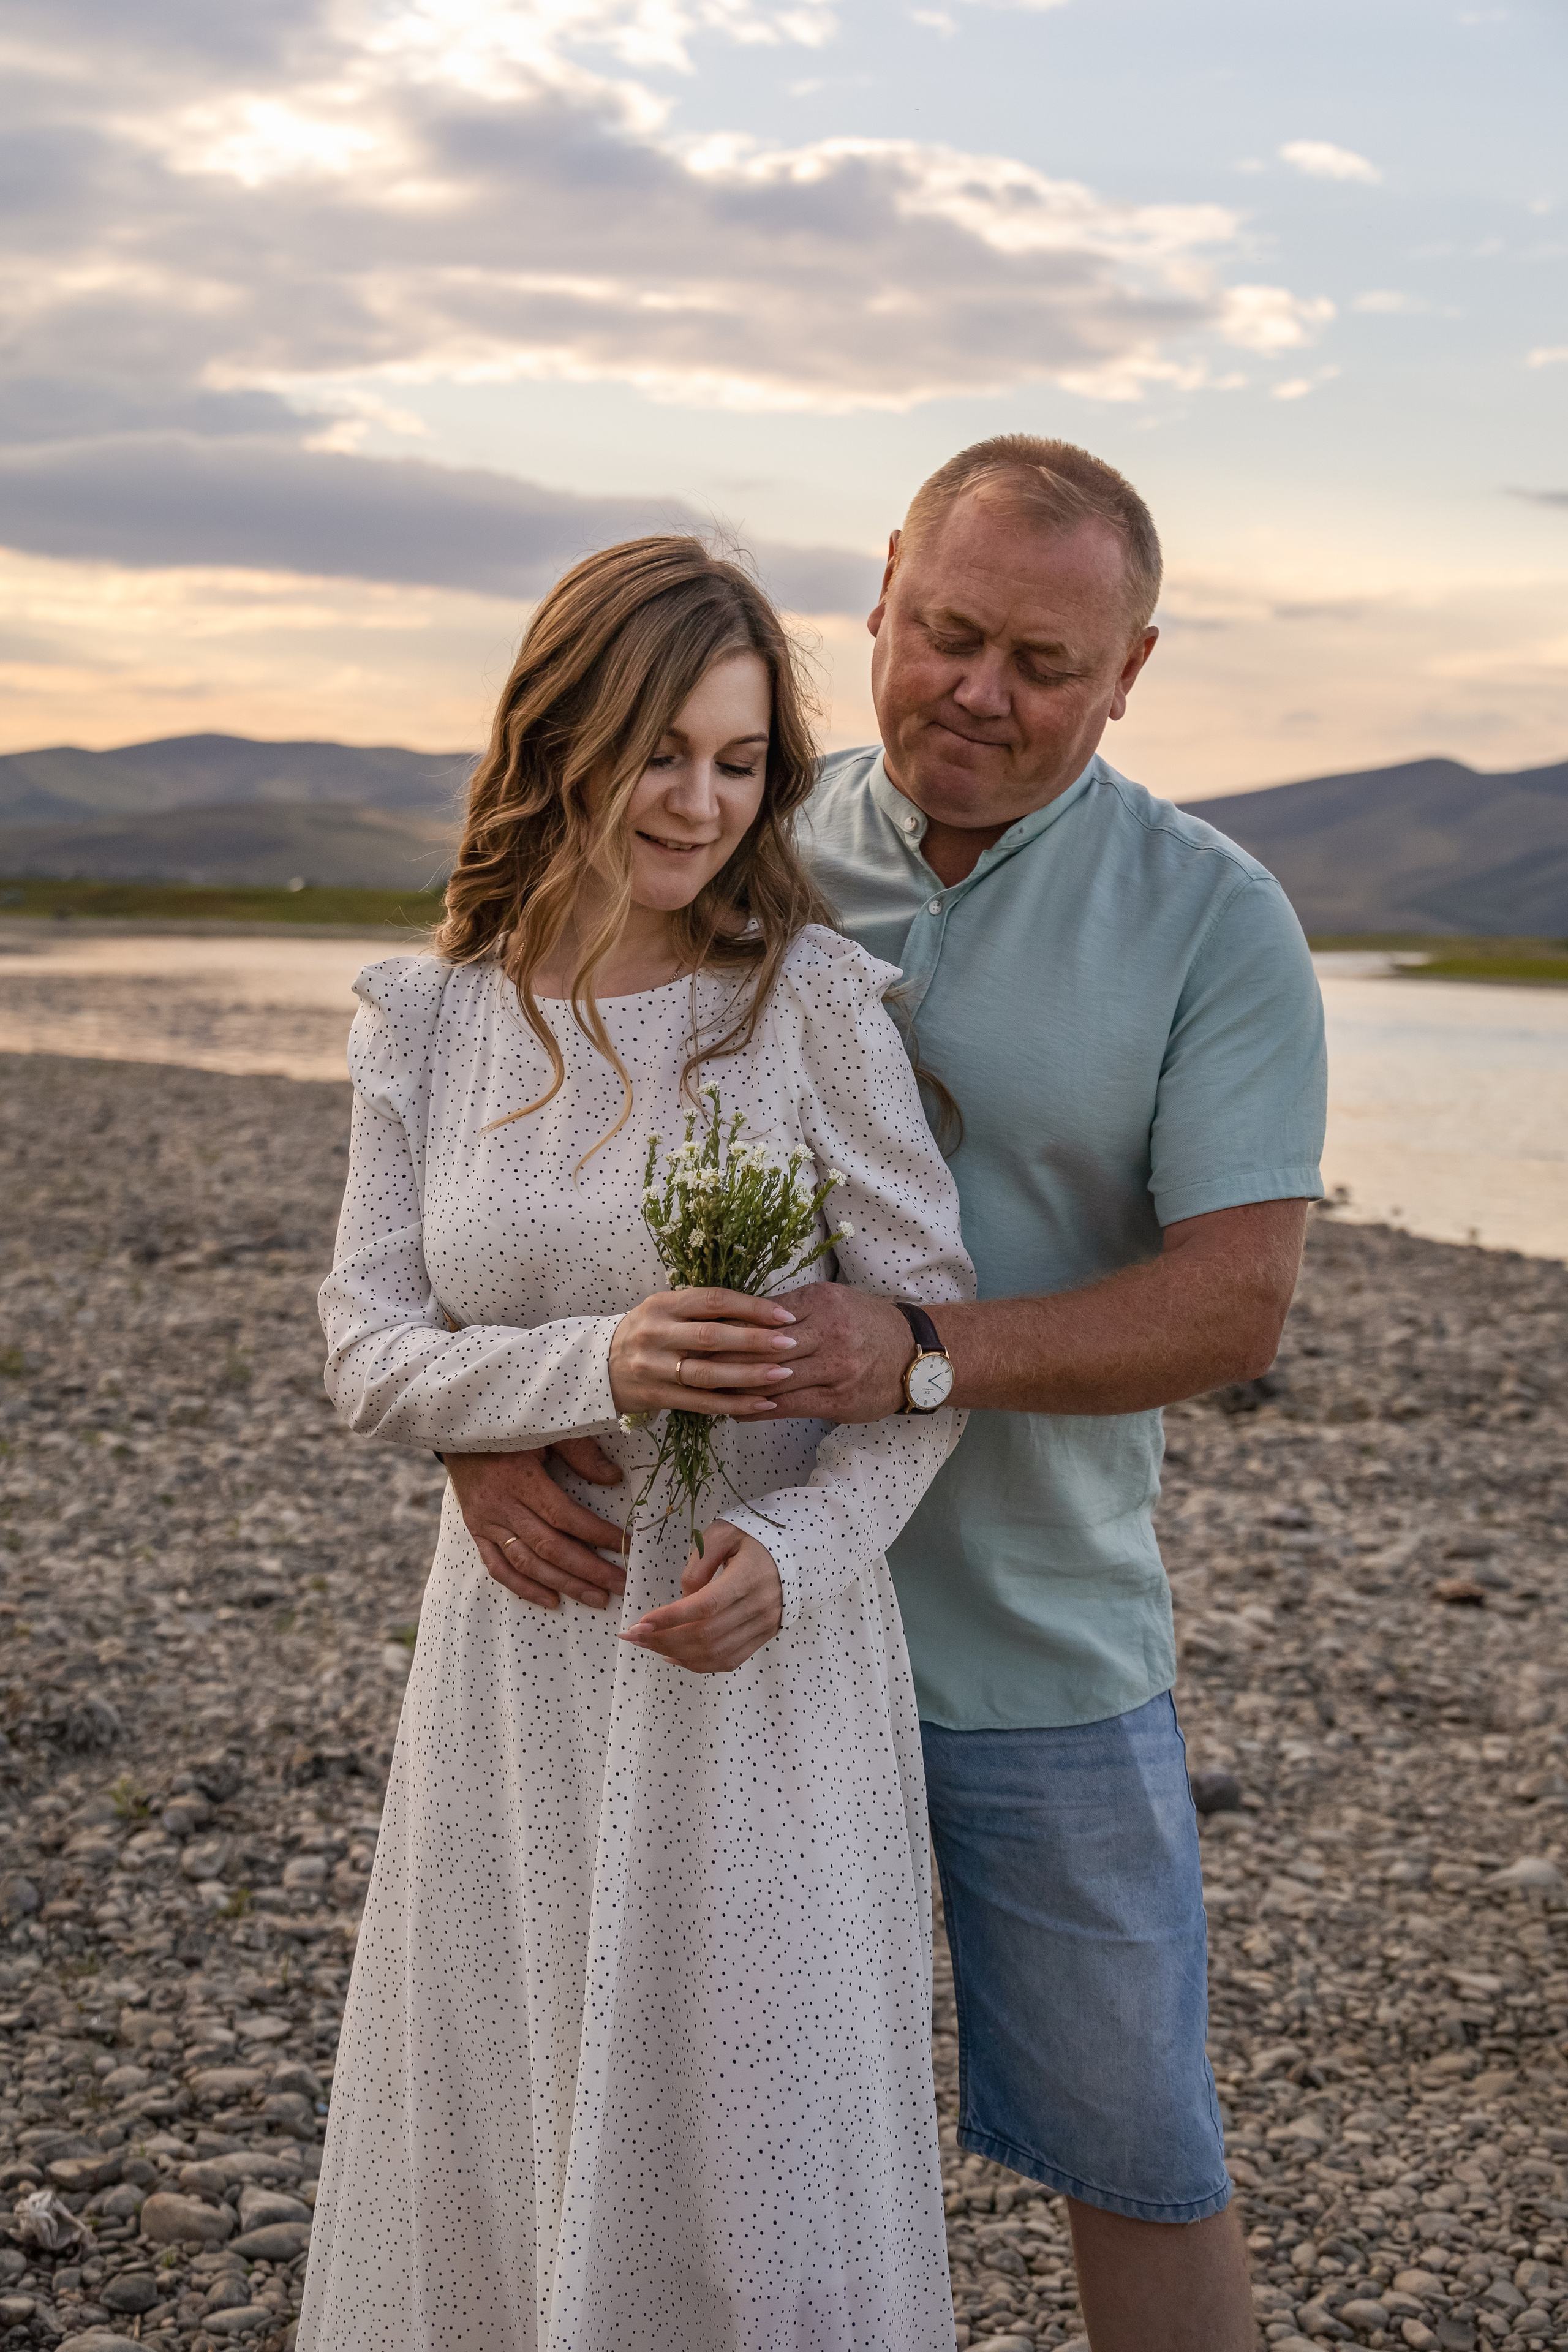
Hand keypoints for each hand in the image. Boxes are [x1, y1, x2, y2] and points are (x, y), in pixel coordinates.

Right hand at [446, 1439, 627, 1610]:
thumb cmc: (510, 1429)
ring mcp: (486, 1523)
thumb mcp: (547, 1430)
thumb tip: (614, 1478)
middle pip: (549, 1547)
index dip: (597, 1534)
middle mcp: (502, 1506)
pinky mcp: (476, 1531)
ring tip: (596, 1598)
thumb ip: (580, 1453)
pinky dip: (524, 1587)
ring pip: (527, 1563)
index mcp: (521, 1479)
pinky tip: (551, 1600)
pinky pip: (498, 1568)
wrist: (458, 1430)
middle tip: (619, 1585)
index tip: (627, 1546)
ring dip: (564, 1584)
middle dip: (588, 1570)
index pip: (565, 1516)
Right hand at [608, 1288, 799, 1419]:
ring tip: (784, 1374)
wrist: (599, 1366)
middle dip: (756, 1340)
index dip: (751, 1307)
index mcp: (662, 1304)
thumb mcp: (665, 1311)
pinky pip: (701, 1403)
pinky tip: (763, 1404)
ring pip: (708, 1374)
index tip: (784, 1315)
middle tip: (791, 1343)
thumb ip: (702, 1310)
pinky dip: (734, 1405)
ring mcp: (653, 1367)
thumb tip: (760, 1314)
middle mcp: (655, 1333)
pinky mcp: (656, 1396)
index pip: (713, 1300)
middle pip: (712, 1337)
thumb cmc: (647, 1333)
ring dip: (750, 1376)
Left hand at [620, 1522, 782, 1672]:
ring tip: (648, 1645)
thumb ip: (699, 1563)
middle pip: (705, 1635)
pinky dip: (699, 1665)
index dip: (670, 1618)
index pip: (705, 1606)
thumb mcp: (723, 1535)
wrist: (795, 1552)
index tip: (639, 1623)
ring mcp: (763, 1625)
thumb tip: (683, 1600)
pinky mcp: (763, 1637)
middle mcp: (758, 1606)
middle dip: (663, 1639)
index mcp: (748, 1577)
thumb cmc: (754, 1539)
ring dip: (676, 1654)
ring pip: (715, 1653)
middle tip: (632, 1635)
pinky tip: (674, 1656)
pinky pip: (729, 1660)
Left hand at [685, 1283, 914, 1423]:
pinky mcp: (837, 1400)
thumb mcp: (832, 1301)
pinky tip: (734, 1410)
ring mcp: (834, 1370)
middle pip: (762, 1348)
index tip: (695, 1332)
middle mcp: (828, 1334)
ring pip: (771, 1380)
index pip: (762, 1316)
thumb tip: (740, 1314)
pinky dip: (757, 1409)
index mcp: (822, 1302)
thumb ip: (792, 1307)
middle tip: (685, 1362)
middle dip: (721, 1357)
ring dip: (734, 1387)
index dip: (727, 1327)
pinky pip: (788, 1407)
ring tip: (702, 1389)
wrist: (915, 1355)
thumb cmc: (866, 1324)